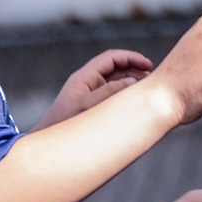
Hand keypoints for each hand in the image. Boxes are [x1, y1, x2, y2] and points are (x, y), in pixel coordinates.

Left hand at [37, 49, 152, 127]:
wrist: (50, 143)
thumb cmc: (65, 123)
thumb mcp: (89, 106)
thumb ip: (111, 92)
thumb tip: (133, 82)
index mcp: (84, 77)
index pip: (111, 58)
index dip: (131, 58)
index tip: (148, 64)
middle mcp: (87, 82)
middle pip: (114, 67)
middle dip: (134, 68)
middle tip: (151, 76)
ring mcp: (89, 93)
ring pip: (115, 80)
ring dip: (131, 81)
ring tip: (147, 87)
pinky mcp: (92, 105)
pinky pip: (112, 94)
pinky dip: (125, 93)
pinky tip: (136, 100)